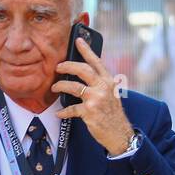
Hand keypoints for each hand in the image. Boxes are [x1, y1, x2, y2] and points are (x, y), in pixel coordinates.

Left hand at [53, 37, 134, 154]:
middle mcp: (103, 87)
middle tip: (58, 67)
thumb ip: (100, 83)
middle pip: (82, 69)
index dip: (86, 50)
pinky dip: (63, 111)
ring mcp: (96, 99)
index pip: (96, 61)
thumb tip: (83, 75)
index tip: (77, 40)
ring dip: (60, 86)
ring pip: (73, 86)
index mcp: (109, 81)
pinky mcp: (89, 112)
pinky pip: (71, 108)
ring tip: (54, 88)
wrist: (119, 133)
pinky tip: (58, 113)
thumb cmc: (112, 114)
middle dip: (67, 66)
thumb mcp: (111, 94)